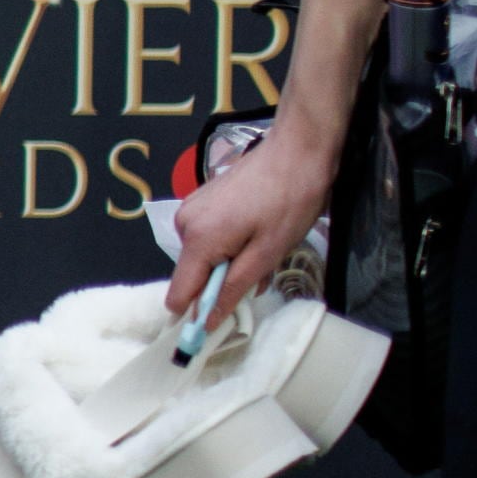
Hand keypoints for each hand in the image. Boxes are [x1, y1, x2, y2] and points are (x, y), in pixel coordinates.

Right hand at [169, 115, 339, 318]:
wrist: (297, 150)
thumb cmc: (289, 202)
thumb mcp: (268, 253)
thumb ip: (233, 289)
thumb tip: (206, 320)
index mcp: (198, 240)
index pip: (179, 293)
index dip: (195, 314)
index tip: (218, 327)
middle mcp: (184, 224)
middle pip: (193, 275)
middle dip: (222, 283)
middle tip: (261, 272)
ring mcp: (191, 209)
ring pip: (203, 256)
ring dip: (229, 263)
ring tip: (263, 247)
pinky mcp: (202, 200)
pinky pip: (208, 237)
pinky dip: (229, 244)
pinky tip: (255, 232)